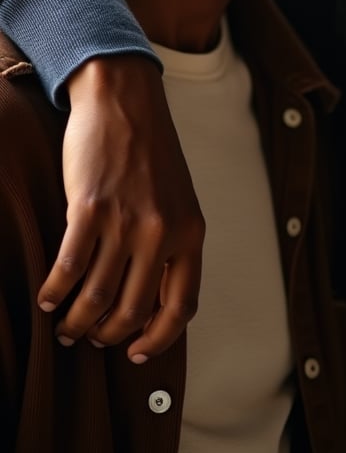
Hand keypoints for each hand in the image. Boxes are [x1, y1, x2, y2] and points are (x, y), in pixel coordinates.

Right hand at [38, 55, 204, 360]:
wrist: (125, 100)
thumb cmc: (149, 150)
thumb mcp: (178, 197)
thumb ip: (172, 241)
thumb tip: (152, 296)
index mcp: (191, 231)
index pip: (182, 305)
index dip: (158, 339)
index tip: (136, 353)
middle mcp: (162, 231)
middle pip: (134, 310)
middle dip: (107, 333)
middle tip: (89, 337)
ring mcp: (126, 221)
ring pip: (98, 296)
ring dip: (77, 320)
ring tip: (65, 325)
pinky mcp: (90, 209)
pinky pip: (69, 268)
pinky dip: (55, 292)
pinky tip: (48, 298)